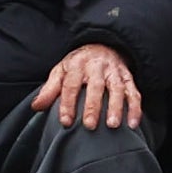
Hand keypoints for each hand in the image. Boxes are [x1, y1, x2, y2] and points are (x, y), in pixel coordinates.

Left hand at [27, 38, 142, 132]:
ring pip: (117, 89)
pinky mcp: (128, 78)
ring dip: (116, 107)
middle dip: (93, 106)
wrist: (102, 46)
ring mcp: (114, 72)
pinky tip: (133, 124)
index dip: (67, 103)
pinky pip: (134, 92)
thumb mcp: (61, 71)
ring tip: (113, 125)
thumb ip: (50, 89)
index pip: (71, 84)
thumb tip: (36, 106)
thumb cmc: (78, 65)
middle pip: (96, 86)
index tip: (65, 122)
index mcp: (77, 65)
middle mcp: (97, 67)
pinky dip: (135, 108)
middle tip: (90, 126)